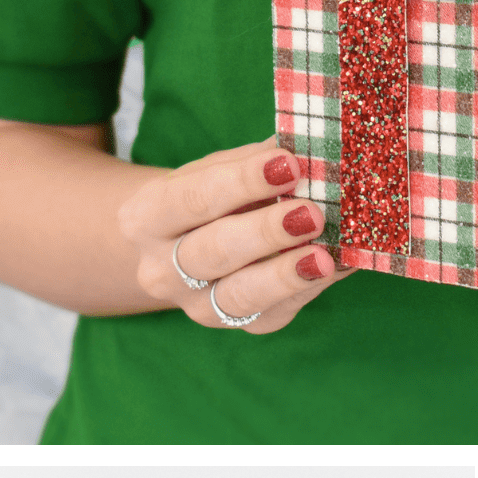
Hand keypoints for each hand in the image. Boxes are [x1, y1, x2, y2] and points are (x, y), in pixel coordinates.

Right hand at [118, 138, 348, 332]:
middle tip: (312, 212)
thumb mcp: (218, 171)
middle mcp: (161, 271)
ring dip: (285, 275)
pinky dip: (306, 289)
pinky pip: (274, 312)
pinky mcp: (242, 326)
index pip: (194, 199)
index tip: (288, 164)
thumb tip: (311, 150)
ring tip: (324, 256)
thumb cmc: (211, 200)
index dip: (242, 182)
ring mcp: (198, 307)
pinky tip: (332, 268)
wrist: (189, 250)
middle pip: (214, 251)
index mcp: (145, 219)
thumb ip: (257, 161)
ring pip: (240, 295)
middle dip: (266, 231)